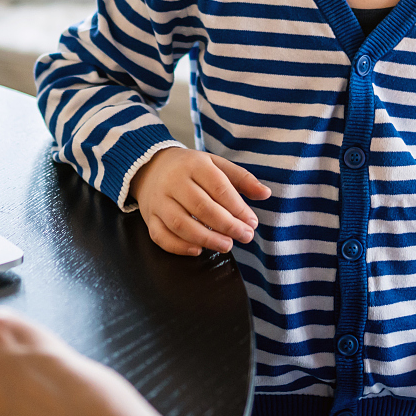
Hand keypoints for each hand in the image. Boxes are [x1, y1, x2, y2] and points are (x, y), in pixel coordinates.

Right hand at [132, 147, 269, 255]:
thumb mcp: (216, 164)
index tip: (252, 222)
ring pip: (181, 224)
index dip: (237, 207)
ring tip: (227, 245)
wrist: (151, 167)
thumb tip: (266, 194)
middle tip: (245, 236)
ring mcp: (159, 201)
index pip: (218, 187)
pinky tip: (198, 250)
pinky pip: (161, 236)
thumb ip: (241, 179)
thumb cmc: (190, 168)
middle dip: (227, 225)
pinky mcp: (149, 218)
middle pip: (201, 207)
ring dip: (206, 238)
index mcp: (194, 165)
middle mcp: (174, 182)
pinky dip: (179, 247)